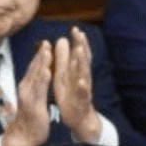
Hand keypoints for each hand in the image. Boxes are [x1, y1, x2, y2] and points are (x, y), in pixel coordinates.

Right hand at [0, 41, 53, 145]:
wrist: (24, 136)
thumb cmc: (30, 117)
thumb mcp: (32, 99)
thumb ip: (34, 87)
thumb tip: (37, 76)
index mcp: (27, 87)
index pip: (34, 68)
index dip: (40, 56)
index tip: (46, 44)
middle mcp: (26, 88)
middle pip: (34, 69)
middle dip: (41, 55)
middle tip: (46, 42)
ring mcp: (28, 96)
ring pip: (36, 76)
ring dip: (41, 63)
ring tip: (47, 51)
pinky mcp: (33, 104)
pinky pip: (39, 90)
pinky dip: (43, 79)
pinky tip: (48, 71)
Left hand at [51, 28, 101, 142]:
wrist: (79, 117)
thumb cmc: (71, 94)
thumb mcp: (65, 75)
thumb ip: (64, 59)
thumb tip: (61, 40)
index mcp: (76, 71)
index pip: (78, 54)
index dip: (77, 42)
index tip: (75, 28)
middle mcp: (81, 77)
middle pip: (83, 60)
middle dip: (81, 46)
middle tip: (79, 34)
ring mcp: (83, 89)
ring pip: (84, 74)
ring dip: (82, 62)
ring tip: (79, 50)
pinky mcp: (81, 101)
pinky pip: (83, 94)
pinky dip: (82, 87)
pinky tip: (82, 82)